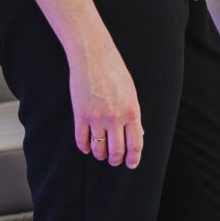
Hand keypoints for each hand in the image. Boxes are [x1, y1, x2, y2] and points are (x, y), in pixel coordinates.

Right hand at [69, 33, 143, 166]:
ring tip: (100, 154)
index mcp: (132, 112)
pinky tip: (86, 148)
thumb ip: (134, 114)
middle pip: (116, 150)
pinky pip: (81, 139)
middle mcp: (115, 118)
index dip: (133, 158)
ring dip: (100, 155)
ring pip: (98, 148)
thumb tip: (139, 134)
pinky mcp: (80, 114)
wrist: (93, 56)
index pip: (135, 144)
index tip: (131, 164)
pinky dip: (84, 147)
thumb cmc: (115, 71)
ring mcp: (97, 117)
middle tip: (114, 161)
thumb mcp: (131, 92)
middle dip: (115, 160)